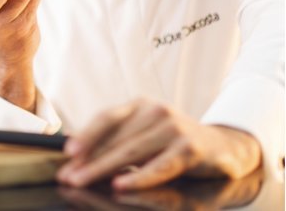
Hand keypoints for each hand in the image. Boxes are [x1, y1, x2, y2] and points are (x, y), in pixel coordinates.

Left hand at [57, 98, 262, 190]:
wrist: (224, 148)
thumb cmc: (174, 145)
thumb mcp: (144, 138)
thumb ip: (117, 142)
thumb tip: (76, 153)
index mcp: (139, 106)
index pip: (106, 118)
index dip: (86, 135)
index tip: (67, 153)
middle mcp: (155, 111)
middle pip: (115, 138)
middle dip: (88, 160)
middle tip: (68, 176)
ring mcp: (173, 127)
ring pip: (132, 151)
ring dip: (104, 169)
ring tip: (84, 180)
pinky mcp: (190, 148)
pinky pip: (159, 166)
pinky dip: (138, 177)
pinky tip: (120, 185)